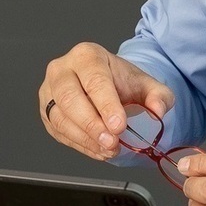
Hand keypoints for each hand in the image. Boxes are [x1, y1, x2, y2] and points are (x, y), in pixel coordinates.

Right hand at [39, 41, 174, 159]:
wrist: (108, 83)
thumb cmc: (122, 80)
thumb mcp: (146, 83)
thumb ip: (159, 95)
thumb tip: (158, 111)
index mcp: (87, 55)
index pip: (94, 80)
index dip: (107, 105)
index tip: (119, 125)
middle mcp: (62, 70)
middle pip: (70, 99)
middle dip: (93, 124)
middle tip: (112, 141)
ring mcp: (48, 92)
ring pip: (60, 118)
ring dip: (85, 138)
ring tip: (109, 148)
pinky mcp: (45, 113)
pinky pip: (58, 132)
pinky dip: (79, 145)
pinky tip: (98, 150)